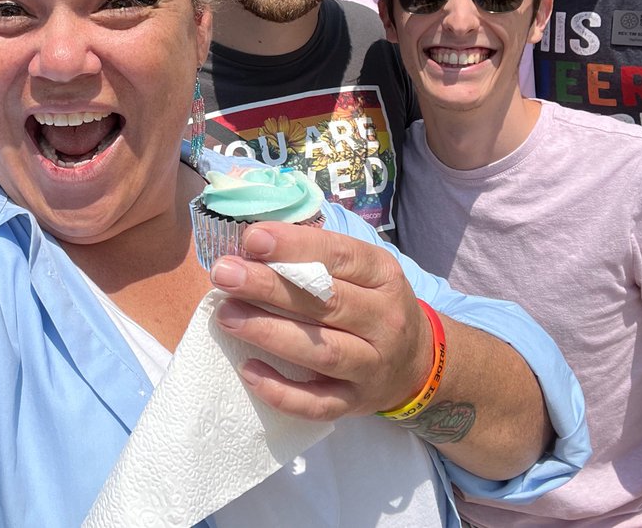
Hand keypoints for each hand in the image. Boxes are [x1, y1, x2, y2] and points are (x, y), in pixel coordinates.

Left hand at [209, 220, 431, 420]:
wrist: (417, 364)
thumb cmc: (372, 304)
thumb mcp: (362, 270)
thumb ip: (317, 254)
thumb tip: (254, 239)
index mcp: (383, 276)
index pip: (340, 256)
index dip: (295, 246)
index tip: (251, 238)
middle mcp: (384, 321)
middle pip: (326, 302)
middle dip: (270, 286)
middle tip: (225, 273)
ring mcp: (372, 366)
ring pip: (321, 351)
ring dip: (270, 333)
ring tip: (226, 316)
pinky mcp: (354, 403)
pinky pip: (317, 403)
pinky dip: (281, 391)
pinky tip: (247, 370)